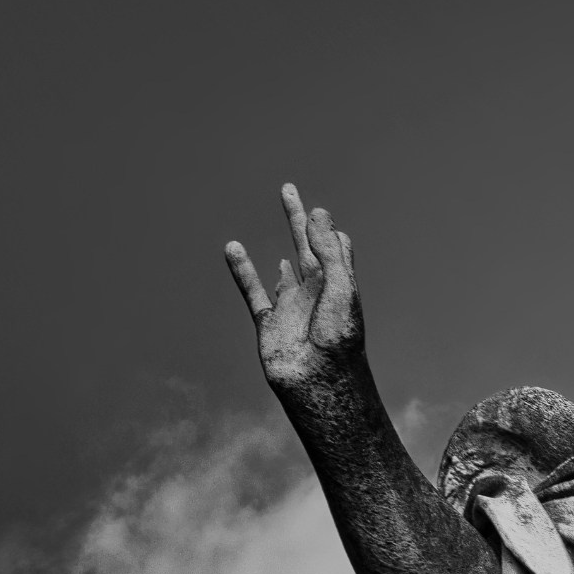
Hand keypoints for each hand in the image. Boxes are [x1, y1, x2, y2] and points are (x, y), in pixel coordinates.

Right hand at [224, 183, 364, 401]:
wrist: (320, 383)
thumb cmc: (338, 338)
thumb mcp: (340, 288)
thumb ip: (328, 250)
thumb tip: (316, 212)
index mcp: (337, 286)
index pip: (334, 248)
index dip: (327, 230)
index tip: (320, 213)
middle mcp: (315, 295)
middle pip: (306, 247)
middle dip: (298, 219)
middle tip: (288, 189)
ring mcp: (292, 308)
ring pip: (282, 271)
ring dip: (281, 247)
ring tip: (273, 227)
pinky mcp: (270, 325)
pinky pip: (252, 291)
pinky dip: (242, 270)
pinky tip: (233, 248)